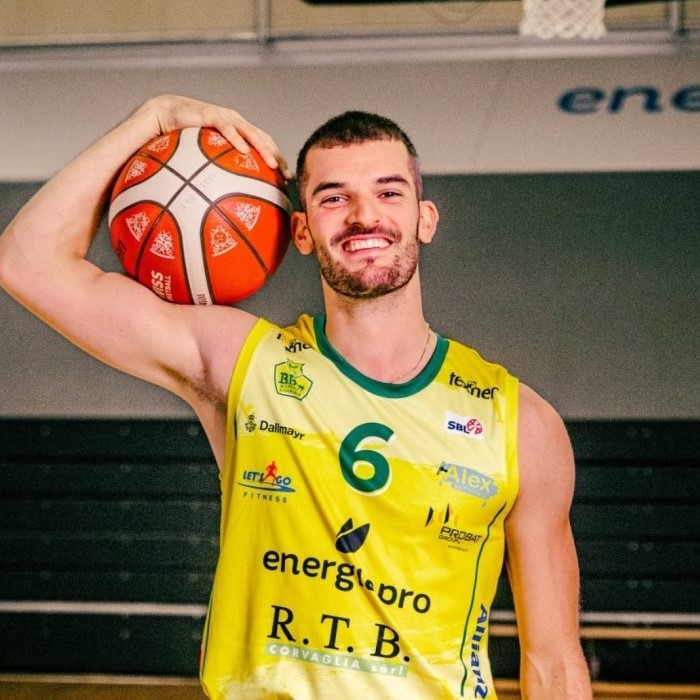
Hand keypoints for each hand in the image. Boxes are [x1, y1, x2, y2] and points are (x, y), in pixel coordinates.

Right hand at [138, 94, 290, 179]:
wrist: (164, 113)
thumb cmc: (182, 138)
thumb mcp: (202, 157)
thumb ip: (213, 173)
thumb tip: (217, 200)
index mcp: (237, 131)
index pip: (263, 145)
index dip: (276, 160)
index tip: (286, 179)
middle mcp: (235, 123)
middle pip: (263, 139)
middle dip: (276, 157)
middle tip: (286, 175)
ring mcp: (225, 117)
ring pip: (250, 132)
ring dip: (263, 148)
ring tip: (272, 164)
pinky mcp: (210, 114)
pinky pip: (226, 128)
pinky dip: (237, 138)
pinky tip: (245, 151)